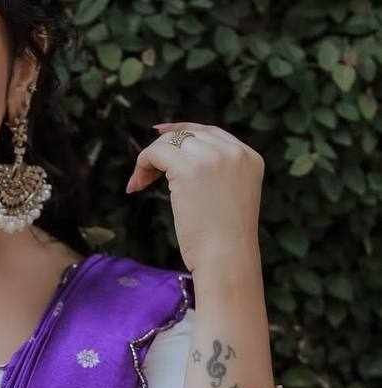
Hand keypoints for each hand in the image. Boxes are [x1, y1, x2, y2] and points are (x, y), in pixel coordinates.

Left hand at [125, 121, 263, 273]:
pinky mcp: (188, 167)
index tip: (158, 135)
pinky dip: (142, 165)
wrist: (227, 257)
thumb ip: (216, 175)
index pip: (210, 133)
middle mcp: (234, 152)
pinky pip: (155, 152)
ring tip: (140, 184)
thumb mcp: (230, 198)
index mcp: (249, 157)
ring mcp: (212, 157)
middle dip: (162, 150)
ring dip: (149, 160)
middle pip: (187, 134)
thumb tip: (179, 164)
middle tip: (144, 176)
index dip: (182, 130)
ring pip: (169, 142)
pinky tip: (136, 185)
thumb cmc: (224, 240)